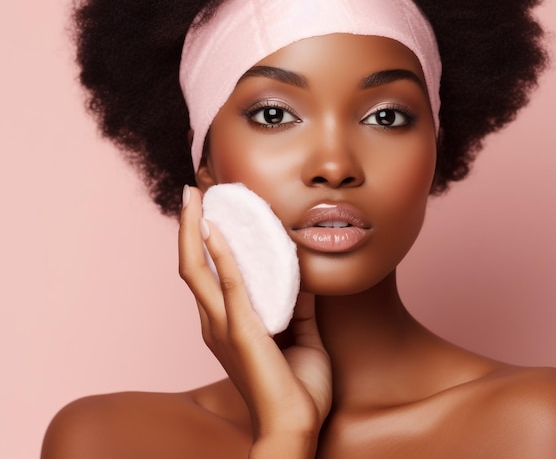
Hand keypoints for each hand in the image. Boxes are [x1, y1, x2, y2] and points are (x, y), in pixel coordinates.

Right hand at [178, 186, 331, 448]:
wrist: (295, 428)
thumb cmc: (295, 387)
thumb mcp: (300, 335)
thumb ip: (297, 304)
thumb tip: (302, 274)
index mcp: (226, 323)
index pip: (207, 273)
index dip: (204, 240)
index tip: (210, 209)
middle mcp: (215, 321)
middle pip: (191, 265)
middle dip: (188, 227)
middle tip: (191, 193)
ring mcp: (223, 326)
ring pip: (197, 269)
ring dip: (195, 230)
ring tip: (195, 199)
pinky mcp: (240, 331)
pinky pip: (229, 284)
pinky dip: (220, 254)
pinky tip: (216, 229)